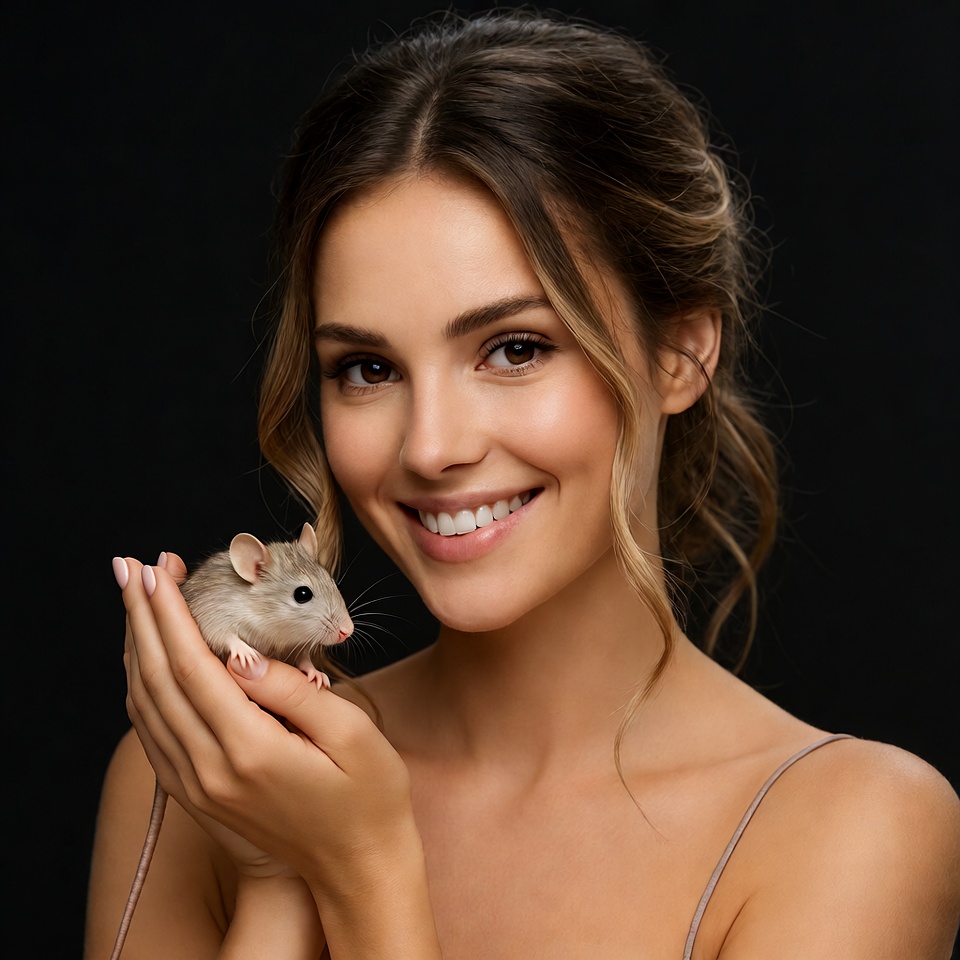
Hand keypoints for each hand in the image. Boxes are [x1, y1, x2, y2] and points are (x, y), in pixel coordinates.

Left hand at [116, 553, 416, 893]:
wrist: (357, 867)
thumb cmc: (370, 797)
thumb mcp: (351, 734)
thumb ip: (294, 690)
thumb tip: (242, 653)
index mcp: (250, 750)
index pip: (192, 666)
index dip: (170, 614)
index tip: (156, 570)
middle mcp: (211, 771)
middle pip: (156, 681)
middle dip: (141, 618)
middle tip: (133, 567)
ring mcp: (200, 787)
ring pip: (145, 706)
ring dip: (135, 647)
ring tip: (136, 601)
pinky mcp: (199, 793)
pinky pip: (153, 733)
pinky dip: (141, 687)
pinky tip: (147, 659)